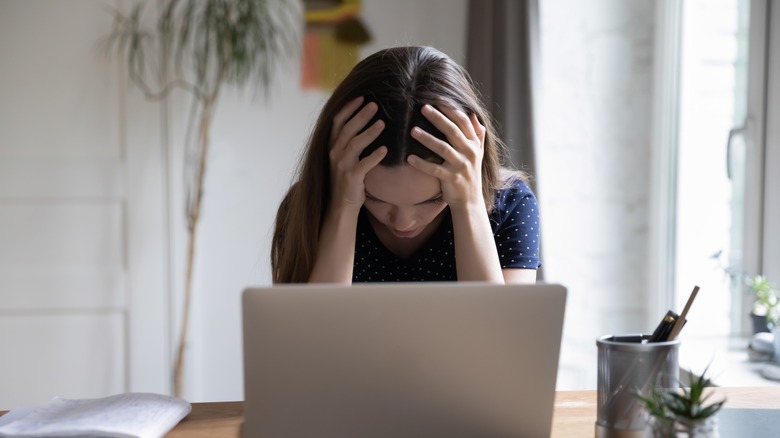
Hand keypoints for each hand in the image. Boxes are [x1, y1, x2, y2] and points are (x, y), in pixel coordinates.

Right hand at [328, 96, 386, 211]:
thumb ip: (351, 141)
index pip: (338, 121)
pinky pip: (363, 165)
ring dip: (369, 133)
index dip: (349, 108)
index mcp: (333, 145)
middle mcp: (334, 153)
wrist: (341, 204)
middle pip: (347, 129)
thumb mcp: (345, 157)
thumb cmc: (347, 178)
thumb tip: (368, 121)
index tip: (361, 97)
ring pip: (354, 144)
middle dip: (361, 116)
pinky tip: (385, 149)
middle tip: (374, 105)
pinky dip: (374, 157)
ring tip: (382, 123)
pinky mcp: (350, 178)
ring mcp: (341, 165)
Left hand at [407, 104, 485, 208]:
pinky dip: (422, 164)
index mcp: (474, 144)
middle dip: (438, 118)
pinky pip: (435, 169)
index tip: (438, 100)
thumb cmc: (470, 174)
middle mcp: (470, 153)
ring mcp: (461, 166)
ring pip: (443, 149)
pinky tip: (409, 158)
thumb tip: (473, 114)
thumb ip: (477, 134)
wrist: (470, 201)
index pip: (463, 122)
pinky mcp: (451, 179)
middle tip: (423, 108)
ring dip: (427, 139)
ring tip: (412, 130)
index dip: (451, 110)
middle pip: (453, 132)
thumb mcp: (478, 153)